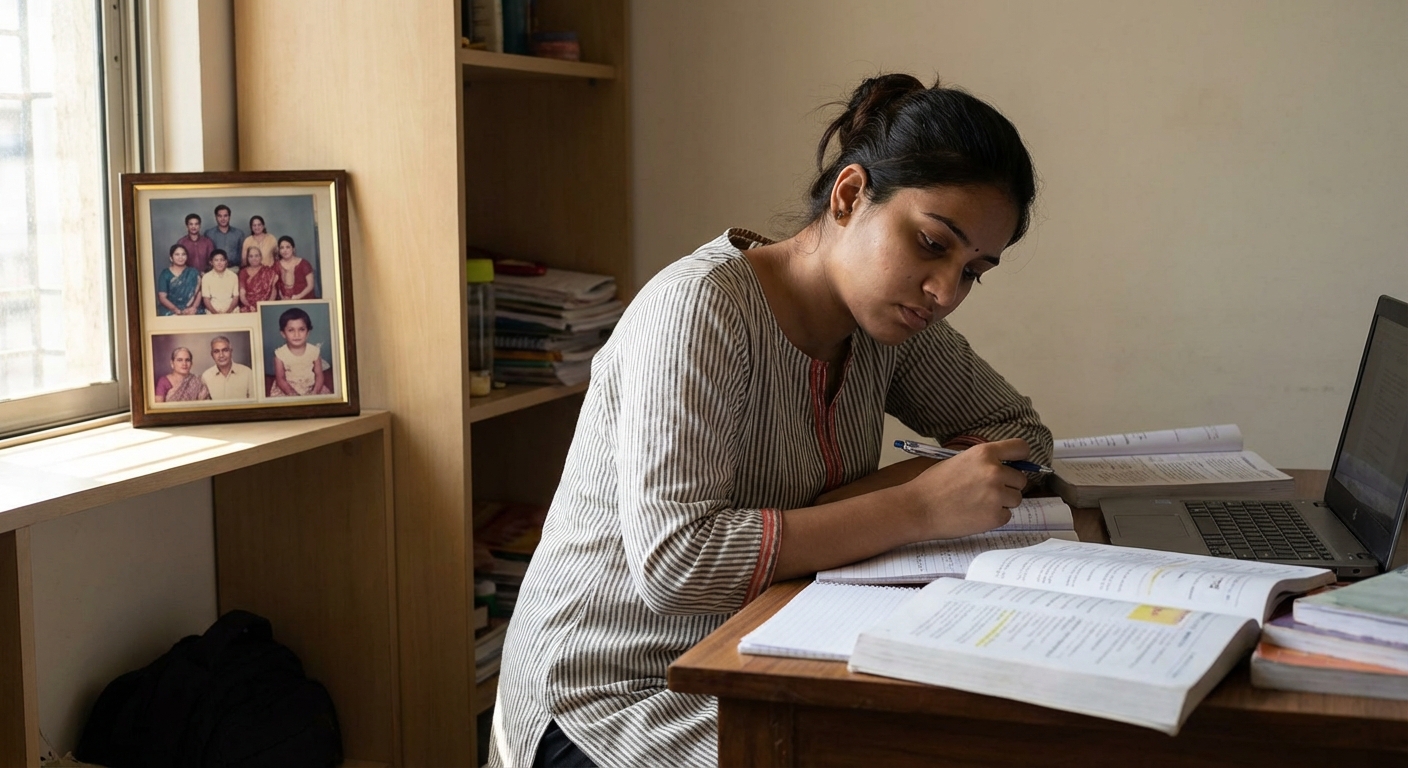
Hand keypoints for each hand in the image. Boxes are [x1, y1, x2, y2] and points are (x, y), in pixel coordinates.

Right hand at [903, 439, 1029, 538]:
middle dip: (1008, 485)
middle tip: (986, 491)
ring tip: (978, 503)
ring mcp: (996, 495)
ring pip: (1016, 498)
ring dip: (1002, 501)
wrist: (918, 508)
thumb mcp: (960, 460)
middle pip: (1021, 479)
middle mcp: (995, 472)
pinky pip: (1006, 515)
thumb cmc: (934, 484)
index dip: (1020, 457)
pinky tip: (975, 514)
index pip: (1021, 448)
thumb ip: (985, 461)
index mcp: (985, 453)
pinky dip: (994, 516)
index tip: (1016, 464)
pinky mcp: (995, 516)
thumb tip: (1007, 468)